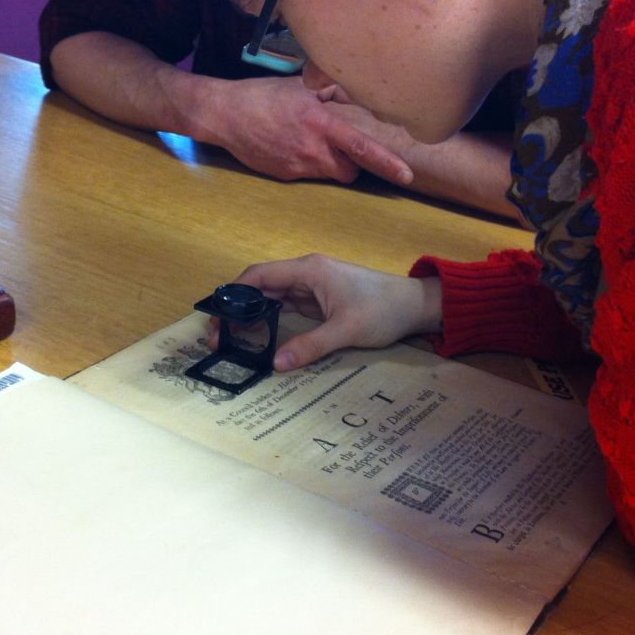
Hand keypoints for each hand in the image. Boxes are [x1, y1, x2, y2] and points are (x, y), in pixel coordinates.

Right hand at [205, 77, 412, 184]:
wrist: (225, 114)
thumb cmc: (264, 96)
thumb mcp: (302, 86)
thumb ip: (333, 93)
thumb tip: (357, 96)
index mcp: (321, 124)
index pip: (361, 147)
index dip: (386, 162)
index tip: (406, 175)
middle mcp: (312, 149)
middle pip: (350, 171)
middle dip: (353, 163)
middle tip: (342, 146)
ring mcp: (297, 166)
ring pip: (330, 174)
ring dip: (331, 163)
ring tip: (312, 141)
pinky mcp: (285, 175)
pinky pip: (308, 174)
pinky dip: (308, 163)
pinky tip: (291, 146)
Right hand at [216, 255, 441, 370]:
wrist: (415, 306)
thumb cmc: (384, 309)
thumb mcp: (347, 330)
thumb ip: (311, 346)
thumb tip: (276, 364)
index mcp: (309, 270)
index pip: (259, 276)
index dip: (234, 295)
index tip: (219, 319)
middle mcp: (306, 274)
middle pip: (260, 287)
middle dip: (238, 310)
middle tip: (221, 337)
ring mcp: (312, 287)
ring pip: (271, 298)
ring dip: (252, 317)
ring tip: (234, 341)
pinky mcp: (318, 301)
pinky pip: (286, 308)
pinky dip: (270, 321)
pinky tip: (259, 338)